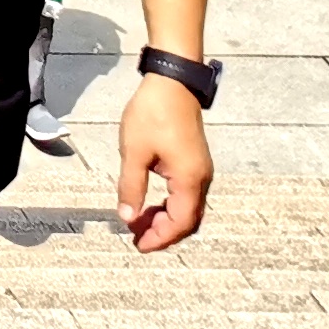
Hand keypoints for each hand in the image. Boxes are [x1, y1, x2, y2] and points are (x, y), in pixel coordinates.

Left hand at [115, 72, 213, 252]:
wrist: (172, 83)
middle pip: (188, 220)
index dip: (160, 238)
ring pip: (188, 208)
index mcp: (189, 180)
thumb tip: (127, 217)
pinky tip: (151, 202)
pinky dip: (170, 204)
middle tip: (136, 237)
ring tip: (139, 221)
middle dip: (163, 232)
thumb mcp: (134, 152)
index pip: (180, 222)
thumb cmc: (153, 114)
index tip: (139, 246)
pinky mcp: (195, 161)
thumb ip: (131, 187)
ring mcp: (201, 170)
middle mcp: (201, 178)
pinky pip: (187, 194)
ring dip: (166, 218)